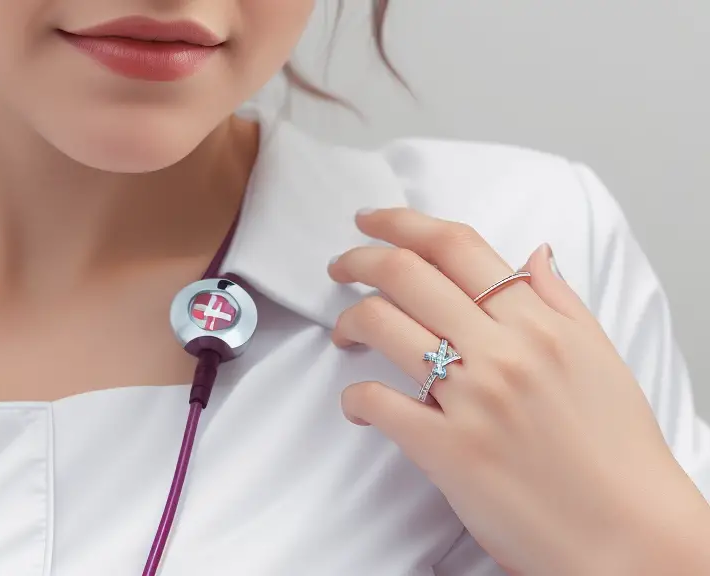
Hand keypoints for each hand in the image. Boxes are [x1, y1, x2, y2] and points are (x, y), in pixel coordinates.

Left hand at [329, 208, 709, 575]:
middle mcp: (502, 350)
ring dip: (349, 320)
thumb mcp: (600, 358)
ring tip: (346, 332)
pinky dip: (355, 397)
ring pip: (382, 324)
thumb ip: (561, 299)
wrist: (630, 534)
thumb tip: (535, 253)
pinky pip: (378, 401)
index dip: (402, 222)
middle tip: (341, 266)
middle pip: (406, 273)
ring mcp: (471, 399)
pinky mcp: (446, 450)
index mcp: (538, 323)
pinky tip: (360, 404)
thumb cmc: (617, 450)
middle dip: (359, 259)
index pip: (456, 245)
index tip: (372, 221)